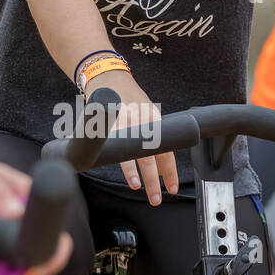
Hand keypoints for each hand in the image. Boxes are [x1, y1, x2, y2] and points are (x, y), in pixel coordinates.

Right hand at [86, 71, 178, 206]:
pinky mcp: (106, 117)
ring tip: (135, 185)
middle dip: (152, 179)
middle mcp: (141, 120)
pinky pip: (107, 140)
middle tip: (155, 198)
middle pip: (150, 154)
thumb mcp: (146, 114)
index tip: (171, 188)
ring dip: (132, 170)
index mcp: (154, 121)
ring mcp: (123, 118)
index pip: (166, 150)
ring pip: (129, 149)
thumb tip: (158, 169)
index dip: (169, 172)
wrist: (109, 76)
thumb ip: (151, 138)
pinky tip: (102, 162)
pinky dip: (107, 153)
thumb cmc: (129, 99)